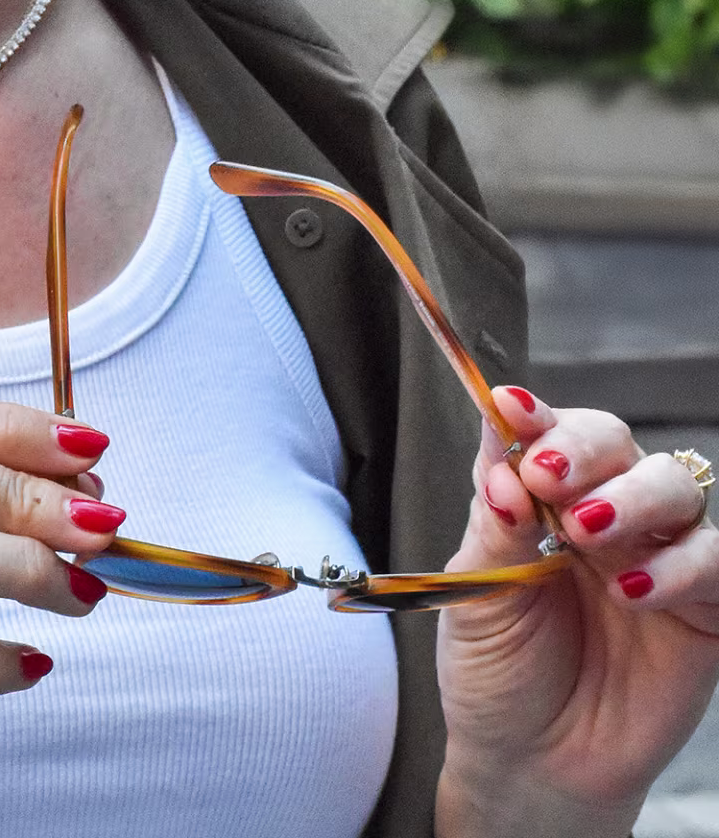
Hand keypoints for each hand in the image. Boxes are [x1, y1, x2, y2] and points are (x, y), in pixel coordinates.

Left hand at [435, 386, 718, 837]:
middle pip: (617, 441)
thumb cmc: (496, 671)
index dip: (536, 415)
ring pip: (675, 486)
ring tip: (585, 532)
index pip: (548, 434)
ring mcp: (657, 557)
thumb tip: (500, 454)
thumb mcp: (475, 590)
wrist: (531, 763)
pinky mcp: (704, 611)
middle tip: (550, 478)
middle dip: (585, 448)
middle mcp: (603, 515)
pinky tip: (633, 591)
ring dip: (634, 497)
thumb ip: (493, 522)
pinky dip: (680, 566)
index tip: (512, 406)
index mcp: (540, 500)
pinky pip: (715, 560)